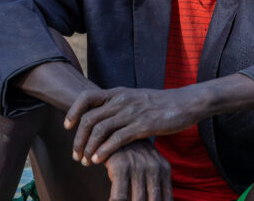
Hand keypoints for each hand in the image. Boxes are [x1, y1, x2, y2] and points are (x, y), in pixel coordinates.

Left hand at [66, 87, 202, 164]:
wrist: (186, 102)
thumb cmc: (160, 104)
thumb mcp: (136, 98)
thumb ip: (119, 105)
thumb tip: (103, 116)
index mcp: (119, 93)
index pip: (87, 97)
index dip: (73, 112)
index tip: (67, 127)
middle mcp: (122, 100)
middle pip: (89, 119)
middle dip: (78, 140)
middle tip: (76, 155)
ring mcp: (132, 112)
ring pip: (100, 130)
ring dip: (88, 148)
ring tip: (86, 161)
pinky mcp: (143, 125)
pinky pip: (117, 139)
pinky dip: (104, 151)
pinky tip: (99, 160)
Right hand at [103, 140, 172, 200]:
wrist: (116, 130)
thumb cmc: (133, 155)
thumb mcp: (150, 165)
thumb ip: (156, 184)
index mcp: (164, 170)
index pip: (166, 199)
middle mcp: (154, 168)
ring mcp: (138, 167)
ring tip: (125, 200)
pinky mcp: (121, 167)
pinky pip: (120, 197)